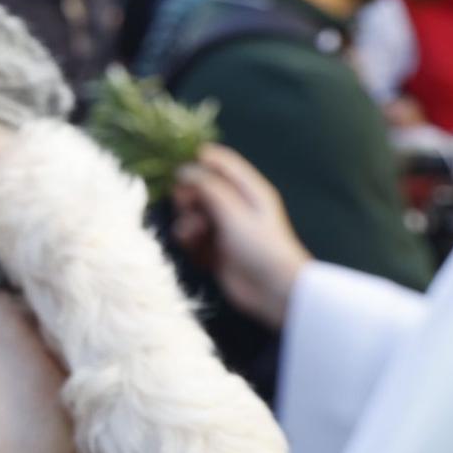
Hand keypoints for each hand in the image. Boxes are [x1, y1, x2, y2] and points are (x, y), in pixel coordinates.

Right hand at [170, 145, 311, 328]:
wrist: (273, 291)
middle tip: (186, 205)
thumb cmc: (261, 247)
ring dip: (186, 219)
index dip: (197, 161)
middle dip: (188, 194)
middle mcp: (235, 204)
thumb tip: (184, 170)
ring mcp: (223, 226)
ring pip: (192, 211)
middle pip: (200, 186)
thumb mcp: (235, 211)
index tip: (179, 171)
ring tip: (193, 233)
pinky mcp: (214, 247)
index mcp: (248, 189)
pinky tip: (192, 245)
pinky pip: (191, 234)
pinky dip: (188, 237)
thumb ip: (208, 187)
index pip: (219, 161)